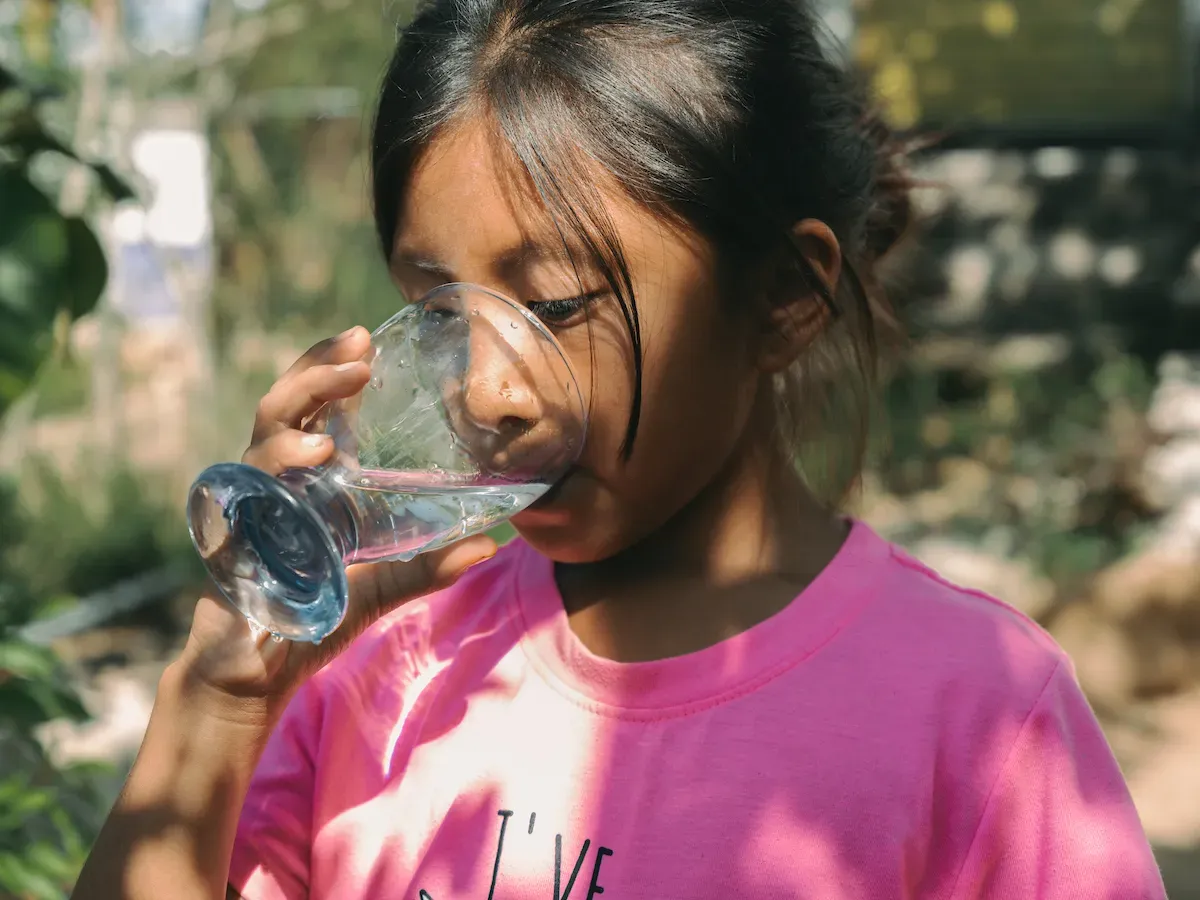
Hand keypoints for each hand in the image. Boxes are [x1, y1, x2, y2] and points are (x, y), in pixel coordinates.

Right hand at [172, 327, 496, 720]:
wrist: (252, 677)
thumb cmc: (311, 617)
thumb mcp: (380, 586)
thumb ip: (428, 564)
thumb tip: (490, 543)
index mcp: (303, 481)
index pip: (312, 409)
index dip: (330, 370)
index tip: (366, 341)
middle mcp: (270, 484)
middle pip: (283, 410)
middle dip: (314, 375)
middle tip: (356, 351)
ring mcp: (246, 511)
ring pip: (258, 446)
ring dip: (292, 426)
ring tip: (327, 432)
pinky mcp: (230, 546)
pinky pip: (243, 503)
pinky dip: (271, 480)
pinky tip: (303, 465)